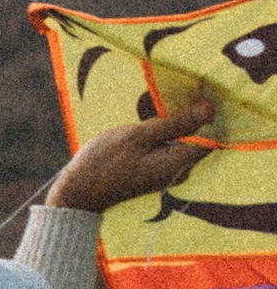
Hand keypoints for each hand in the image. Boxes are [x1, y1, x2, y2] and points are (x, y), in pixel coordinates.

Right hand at [47, 102, 213, 212]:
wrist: (76, 194)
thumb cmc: (103, 164)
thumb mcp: (138, 136)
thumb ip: (176, 123)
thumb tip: (210, 110)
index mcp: (178, 163)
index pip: (213, 134)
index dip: (211, 113)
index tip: (201, 93)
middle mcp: (179, 171)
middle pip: (200, 137)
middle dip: (192, 117)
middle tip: (176, 97)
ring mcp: (168, 174)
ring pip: (184, 142)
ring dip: (176, 125)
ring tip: (159, 111)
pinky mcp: (156, 173)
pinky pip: (171, 149)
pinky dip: (165, 135)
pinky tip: (151, 127)